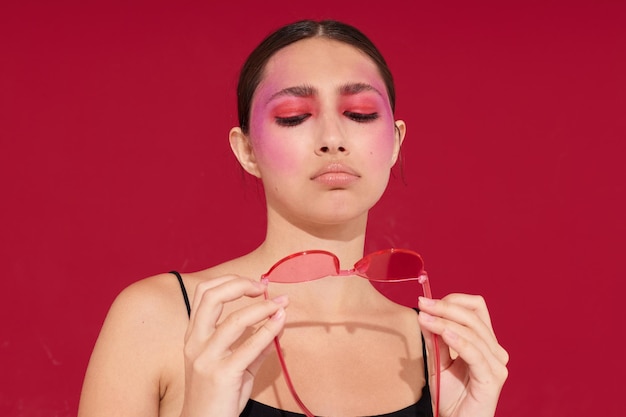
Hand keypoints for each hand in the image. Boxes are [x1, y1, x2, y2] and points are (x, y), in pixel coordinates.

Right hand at [180, 275, 287, 416]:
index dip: (229, 280)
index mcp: (194, 336)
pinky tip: (280, 323)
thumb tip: (277, 324)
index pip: (204, 294)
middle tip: (264, 287)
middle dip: (240, 284)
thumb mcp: (235, 365)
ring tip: (280, 305)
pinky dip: (268, 330)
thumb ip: (254, 344)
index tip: (253, 284)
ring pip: (234, 319)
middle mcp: (196, 343)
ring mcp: (207, 358)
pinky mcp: (222, 374)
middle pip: (211, 297)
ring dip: (262, 307)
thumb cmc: (219, 396)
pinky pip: (250, 345)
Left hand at [418, 293, 508, 416]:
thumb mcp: (437, 361)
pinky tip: (444, 333)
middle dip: (445, 307)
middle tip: (423, 304)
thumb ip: (434, 338)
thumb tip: (424, 313)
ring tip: (425, 318)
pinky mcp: (492, 378)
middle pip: (473, 317)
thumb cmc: (450, 395)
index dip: (453, 300)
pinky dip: (458, 340)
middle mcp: (495, 351)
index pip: (476, 309)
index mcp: (485, 342)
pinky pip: (475, 354)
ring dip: (445, 322)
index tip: (427, 301)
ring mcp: (497, 364)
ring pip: (473, 332)